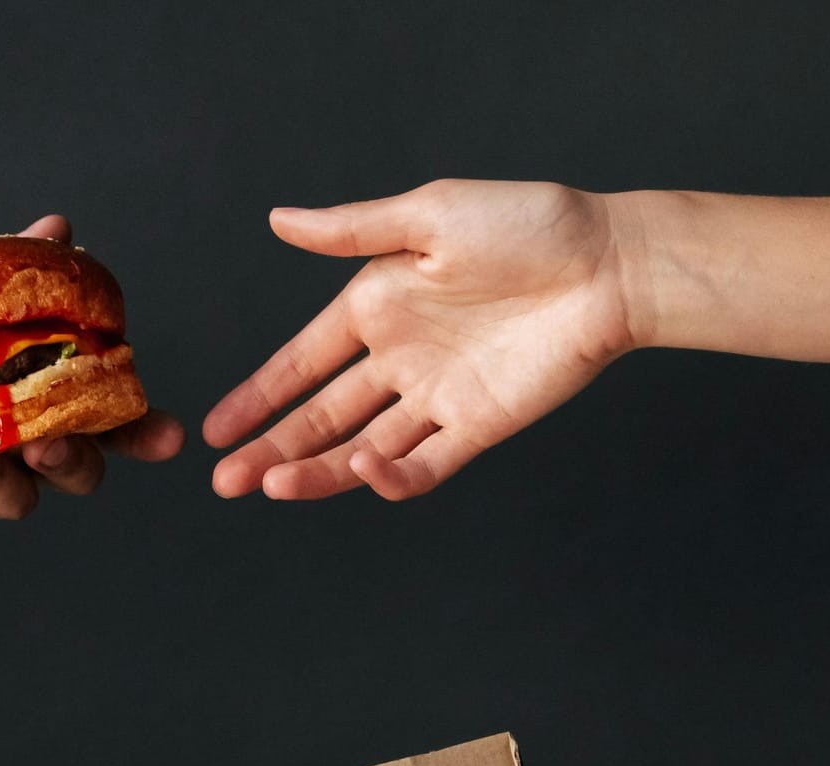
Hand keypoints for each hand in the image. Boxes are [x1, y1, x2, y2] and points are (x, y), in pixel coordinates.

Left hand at [0, 215, 182, 542]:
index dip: (140, 432)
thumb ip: (7, 274)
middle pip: (76, 473)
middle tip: (45, 442)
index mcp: (33, 405)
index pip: (103, 422)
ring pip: (15, 500)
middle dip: (74, 461)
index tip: (168, 436)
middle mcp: (14, 455)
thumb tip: (59, 231)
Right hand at [206, 180, 638, 501]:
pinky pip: (424, 465)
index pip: (303, 364)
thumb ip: (352, 231)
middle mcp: (400, 358)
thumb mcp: (429, 215)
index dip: (259, 397)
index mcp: (378, 306)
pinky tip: (360, 471)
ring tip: (273, 487)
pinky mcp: (478, 426)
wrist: (611, 265)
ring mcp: (437, 397)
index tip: (218, 430)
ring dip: (316, 470)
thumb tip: (278, 220)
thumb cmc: (527, 225)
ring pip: (361, 448)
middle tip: (226, 481)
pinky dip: (391, 477)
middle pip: (321, 417)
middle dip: (272, 449)